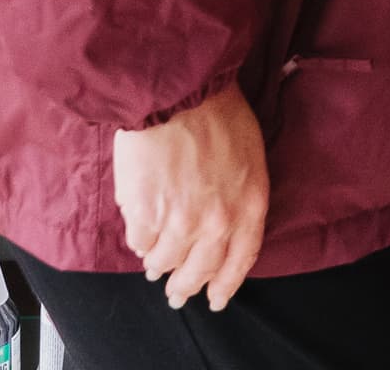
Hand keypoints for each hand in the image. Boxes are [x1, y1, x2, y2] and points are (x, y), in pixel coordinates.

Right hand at [115, 83, 267, 309]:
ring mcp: (179, 222)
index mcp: (249, 207)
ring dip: (159, 266)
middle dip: (186, 287)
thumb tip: (220, 226)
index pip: (240, 262)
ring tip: (154, 266)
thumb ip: (240, 196)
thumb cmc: (218, 111)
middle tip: (177, 295)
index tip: (216, 299)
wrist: (180, 90)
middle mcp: (217, 222)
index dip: (226, 285)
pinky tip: (139, 239)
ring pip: (165, 262)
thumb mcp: (250, 156)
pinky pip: (139, 242)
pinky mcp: (145, 214)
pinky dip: (139, 242)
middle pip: (200, 271)